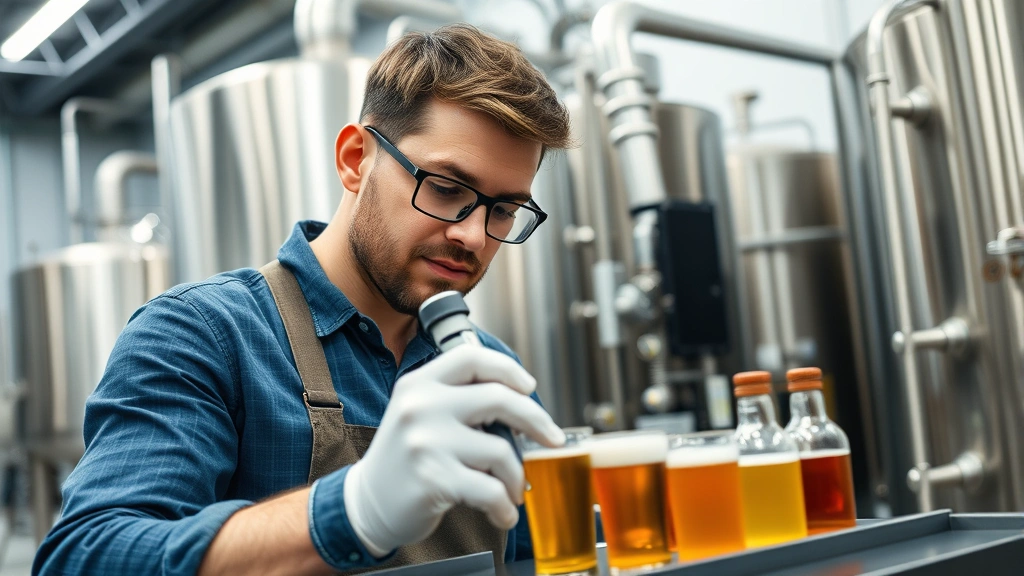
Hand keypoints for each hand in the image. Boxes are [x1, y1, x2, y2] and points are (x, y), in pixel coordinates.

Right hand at [342, 346, 564, 555]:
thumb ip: (459, 399)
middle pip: (499, 398)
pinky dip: (505, 506)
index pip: (471, 357)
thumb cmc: (405, 458)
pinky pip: (491, 490)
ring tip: (511, 490)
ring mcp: (426, 442)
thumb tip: (522, 403)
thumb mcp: (420, 413)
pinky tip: (503, 512)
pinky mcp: (434, 479)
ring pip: (501, 451)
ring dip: (516, 477)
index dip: (507, 368)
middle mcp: (421, 406)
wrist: (367, 503)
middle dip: (536, 420)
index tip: (529, 387)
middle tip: (552, 437)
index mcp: (420, 383)